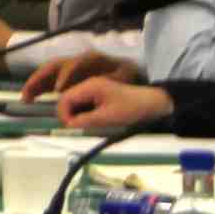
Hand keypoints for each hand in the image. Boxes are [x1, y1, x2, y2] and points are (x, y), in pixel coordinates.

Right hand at [17, 49, 132, 100]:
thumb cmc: (125, 77)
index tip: (58, 90)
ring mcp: (71, 68)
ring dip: (36, 83)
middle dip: (41, 78)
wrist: (128, 77)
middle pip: (55, 65)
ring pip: (49, 72)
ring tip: (25, 97)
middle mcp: (78, 61)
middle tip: (30, 92)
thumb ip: (109, 85)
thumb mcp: (123, 79)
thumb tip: (85, 101)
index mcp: (92, 60)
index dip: (65, 77)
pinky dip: (39, 87)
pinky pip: (49, 80)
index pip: (74, 65)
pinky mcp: (68, 77)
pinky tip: (31, 98)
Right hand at [49, 77, 175, 135]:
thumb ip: (85, 120)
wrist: (151, 103)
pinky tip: (88, 121)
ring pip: (73, 101)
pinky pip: (82, 103)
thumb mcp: (107, 117)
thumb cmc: (130, 108)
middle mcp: (88, 85)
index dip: (63, 114)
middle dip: (67, 114)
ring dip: (74, 114)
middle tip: (75, 128)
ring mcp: (93, 88)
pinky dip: (81, 112)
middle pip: (66, 98)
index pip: (65, 99)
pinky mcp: (97, 94)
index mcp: (90, 86)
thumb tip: (68, 125)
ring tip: (81, 125)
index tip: (71, 127)